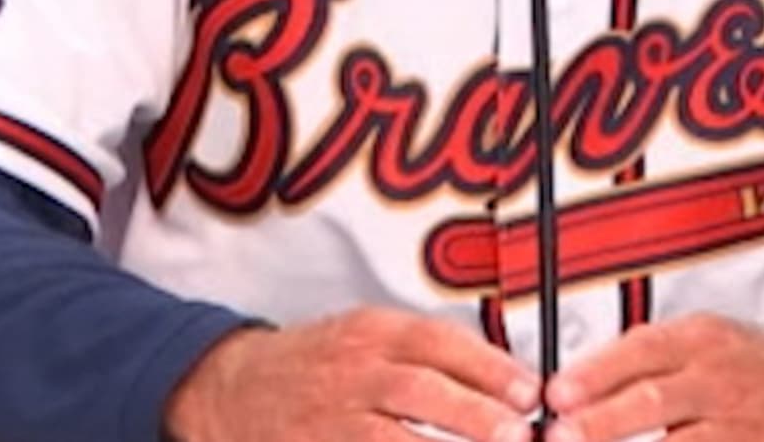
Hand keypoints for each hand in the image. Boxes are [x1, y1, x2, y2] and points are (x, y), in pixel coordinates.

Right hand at [164, 306, 539, 441]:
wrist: (232, 387)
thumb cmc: (320, 364)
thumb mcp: (367, 336)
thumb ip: (427, 354)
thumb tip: (508, 382)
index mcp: (372, 332)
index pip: (437, 342)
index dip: (488, 366)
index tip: (531, 391)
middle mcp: (351, 371)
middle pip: (419, 390)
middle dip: (474, 414)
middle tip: (520, 433)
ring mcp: (329, 419)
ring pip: (390, 440)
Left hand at [544, 314, 763, 441]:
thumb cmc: (749, 367)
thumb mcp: (704, 339)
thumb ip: (646, 355)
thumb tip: (574, 383)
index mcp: (702, 341)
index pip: (644, 350)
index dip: (597, 372)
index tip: (557, 393)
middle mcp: (718, 383)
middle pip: (655, 400)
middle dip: (603, 422)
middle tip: (562, 435)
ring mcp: (735, 429)